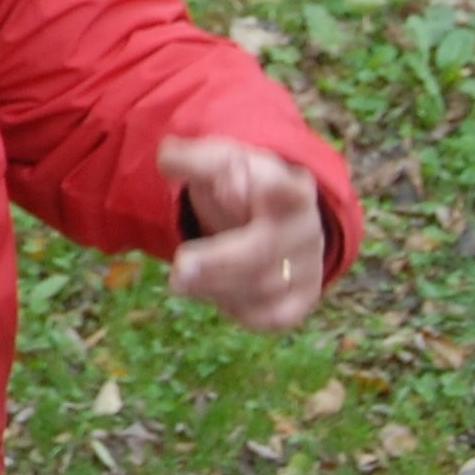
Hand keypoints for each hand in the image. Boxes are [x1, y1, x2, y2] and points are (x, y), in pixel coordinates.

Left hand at [162, 137, 329, 329]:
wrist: (274, 220)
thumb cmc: (242, 187)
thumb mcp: (220, 163)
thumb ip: (194, 160)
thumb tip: (167, 159)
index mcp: (291, 189)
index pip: (283, 189)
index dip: (259, 189)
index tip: (225, 187)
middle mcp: (306, 231)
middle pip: (264, 250)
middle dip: (219, 262)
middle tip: (179, 269)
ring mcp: (307, 268)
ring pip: (262, 287)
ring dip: (214, 285)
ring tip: (179, 279)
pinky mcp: (299, 301)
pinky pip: (267, 316)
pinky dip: (235, 307)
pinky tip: (210, 292)